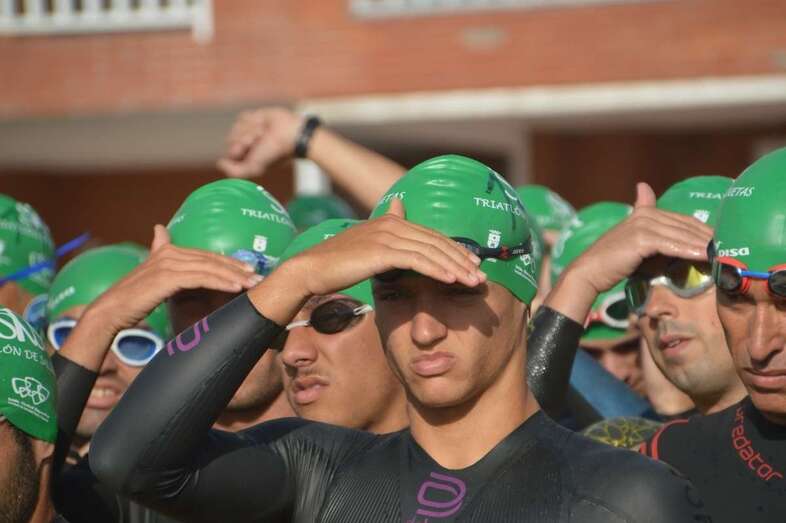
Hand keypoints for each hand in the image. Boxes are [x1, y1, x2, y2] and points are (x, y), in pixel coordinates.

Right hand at [85, 225, 261, 333]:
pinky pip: (201, 278)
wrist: (110, 311)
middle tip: (258, 276)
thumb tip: (160, 228)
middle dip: (237, 268)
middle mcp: (169, 253)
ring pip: (210, 268)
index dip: (229, 262)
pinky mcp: (167, 277)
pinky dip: (221, 282)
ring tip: (252, 283)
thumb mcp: (151, 273)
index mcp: (168, 251)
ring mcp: (168, 264)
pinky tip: (236, 288)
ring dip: (234, 276)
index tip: (248, 270)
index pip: (206, 255)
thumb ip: (160, 252)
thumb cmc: (133, 298)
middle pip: (212, 259)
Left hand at [216, 107, 302, 178]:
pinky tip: (263, 123)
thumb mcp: (253, 168)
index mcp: (245, 159)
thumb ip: (234, 172)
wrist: (290, 135)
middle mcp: (245, 147)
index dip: (237, 149)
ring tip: (264, 132)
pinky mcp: (253, 118)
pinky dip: (253, 120)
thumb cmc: (274, 154)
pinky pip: (242, 117)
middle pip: (231, 139)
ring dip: (251, 129)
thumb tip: (219, 163)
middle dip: (244, 138)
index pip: (229, 152)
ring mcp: (248, 132)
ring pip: (236, 127)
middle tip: (259, 141)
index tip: (248, 149)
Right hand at [253, 199, 484, 319]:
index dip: (454, 248)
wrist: (310, 269)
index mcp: (391, 222)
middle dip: (462, 258)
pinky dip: (437, 270)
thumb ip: (385, 234)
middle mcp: (392, 224)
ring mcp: (387, 235)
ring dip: (456, 267)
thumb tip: (398, 211)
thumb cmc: (336, 263)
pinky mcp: (382, 250)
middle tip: (481, 274)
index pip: (431, 235)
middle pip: (436, 241)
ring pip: (432, 251)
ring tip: (474, 281)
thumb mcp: (365, 245)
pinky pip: (418, 260)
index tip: (472, 263)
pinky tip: (452, 280)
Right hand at [545, 183, 712, 325]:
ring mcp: (643, 224)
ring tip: (722, 254)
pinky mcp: (642, 238)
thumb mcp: (633, 241)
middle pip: (686, 225)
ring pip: (682, 235)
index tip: (719, 242)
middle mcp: (645, 214)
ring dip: (703, 245)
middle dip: (707, 237)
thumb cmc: (612, 261)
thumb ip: (646, 226)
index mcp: (645, 212)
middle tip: (728, 249)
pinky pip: (672, 245)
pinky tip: (704, 257)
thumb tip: (647, 194)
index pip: (683, 220)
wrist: (589, 272)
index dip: (702, 230)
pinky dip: (690, 251)